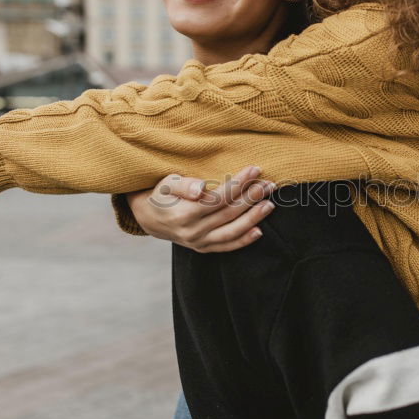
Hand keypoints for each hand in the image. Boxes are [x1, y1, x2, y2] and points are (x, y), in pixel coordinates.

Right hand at [126, 165, 275, 251]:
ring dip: (253, 218)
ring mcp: (198, 242)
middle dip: (251, 197)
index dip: (239, 183)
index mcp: (184, 213)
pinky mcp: (203, 249)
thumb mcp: (166, 183)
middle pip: (229, 213)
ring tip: (269, 204)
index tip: (254, 169)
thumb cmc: (160, 194)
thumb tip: (200, 189)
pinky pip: (226, 247)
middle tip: (268, 184)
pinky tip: (259, 230)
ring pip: (231, 231)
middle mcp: (193, 231)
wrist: (149, 217)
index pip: (219, 197)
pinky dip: (243, 241)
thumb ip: (184, 185)